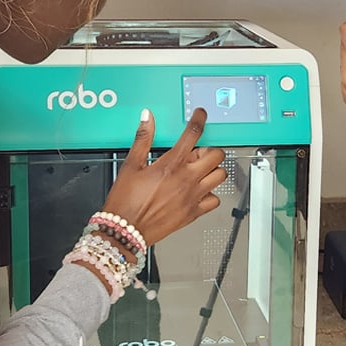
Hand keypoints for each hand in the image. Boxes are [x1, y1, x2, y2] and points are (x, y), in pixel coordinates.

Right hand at [100, 108, 226, 245]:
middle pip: (216, 155)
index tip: (200, 115)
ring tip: (199, 170)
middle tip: (197, 152)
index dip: (199, 119)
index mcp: (171, 164)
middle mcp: (186, 179)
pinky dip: (211, 194)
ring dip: (213, 169)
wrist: (125, 230)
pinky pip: (215, 200)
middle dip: (209, 149)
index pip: (193, 134)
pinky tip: (198, 191)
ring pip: (220, 176)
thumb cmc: (126, 201)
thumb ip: (142, 139)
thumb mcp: (131, 165)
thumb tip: (147, 118)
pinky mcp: (193, 213)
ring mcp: (193, 196)